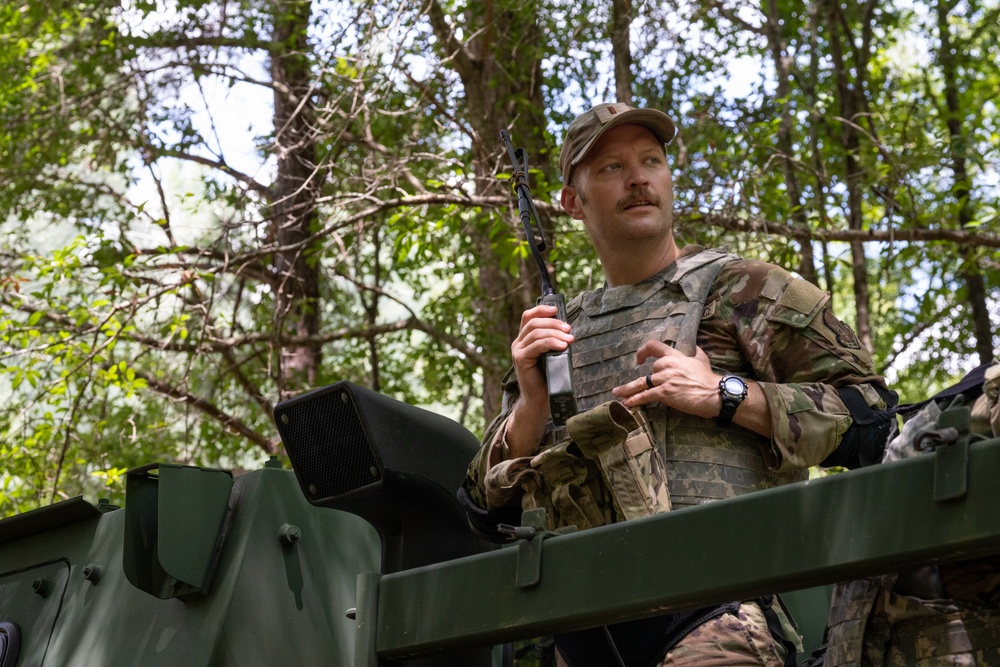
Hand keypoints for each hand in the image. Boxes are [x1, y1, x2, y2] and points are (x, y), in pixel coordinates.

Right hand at [505, 303, 573, 456]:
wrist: (540, 401)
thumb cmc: (548, 379)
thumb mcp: (552, 355)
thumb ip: (554, 342)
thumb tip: (568, 330)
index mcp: (524, 340)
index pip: (528, 317)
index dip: (541, 309)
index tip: (556, 310)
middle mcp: (518, 343)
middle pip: (533, 322)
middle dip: (553, 323)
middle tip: (569, 329)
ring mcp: (518, 352)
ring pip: (535, 332)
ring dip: (555, 333)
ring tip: (569, 339)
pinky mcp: (521, 360)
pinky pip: (536, 345)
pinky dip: (551, 343)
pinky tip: (563, 346)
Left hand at [612, 340, 722, 418]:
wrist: (714, 393)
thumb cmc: (708, 378)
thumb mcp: (702, 359)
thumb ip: (695, 351)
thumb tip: (695, 347)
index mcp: (675, 356)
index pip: (654, 346)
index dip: (643, 351)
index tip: (638, 359)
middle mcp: (667, 365)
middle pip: (649, 371)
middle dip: (643, 381)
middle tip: (629, 387)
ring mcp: (665, 379)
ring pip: (641, 383)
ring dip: (628, 389)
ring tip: (617, 393)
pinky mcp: (665, 392)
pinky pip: (645, 395)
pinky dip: (635, 399)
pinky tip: (627, 403)